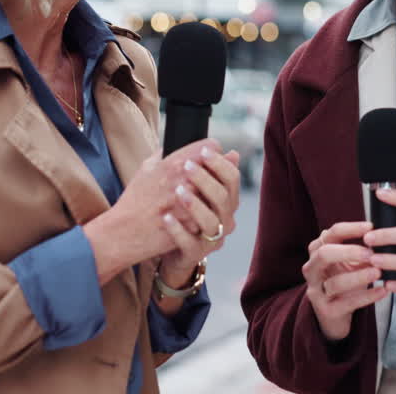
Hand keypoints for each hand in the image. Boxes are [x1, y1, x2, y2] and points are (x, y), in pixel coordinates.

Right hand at [84, 138, 224, 283]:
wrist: (124, 232)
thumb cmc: (135, 200)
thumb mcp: (147, 168)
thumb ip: (168, 153)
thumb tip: (186, 146)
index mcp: (175, 162)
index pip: (212, 146)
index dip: (212, 152)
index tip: (209, 159)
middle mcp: (186, 180)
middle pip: (219, 169)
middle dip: (214, 175)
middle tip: (205, 184)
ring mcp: (192, 203)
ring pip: (219, 193)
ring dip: (212, 197)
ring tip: (200, 203)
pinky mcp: (194, 224)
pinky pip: (211, 215)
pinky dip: (205, 216)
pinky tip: (193, 219)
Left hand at [158, 143, 240, 286]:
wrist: (163, 244)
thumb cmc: (178, 208)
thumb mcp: (184, 183)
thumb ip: (195, 165)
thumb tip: (209, 142)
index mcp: (225, 199)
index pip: (232, 179)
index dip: (220, 163)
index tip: (204, 150)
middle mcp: (224, 219)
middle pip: (225, 198)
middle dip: (207, 180)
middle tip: (187, 166)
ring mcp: (212, 238)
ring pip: (212, 222)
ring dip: (196, 205)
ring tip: (178, 192)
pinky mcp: (195, 254)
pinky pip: (190, 244)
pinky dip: (178, 230)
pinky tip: (166, 217)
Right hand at [302, 222, 388, 340]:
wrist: (334, 314)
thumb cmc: (344, 282)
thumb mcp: (349, 262)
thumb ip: (360, 250)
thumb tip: (382, 238)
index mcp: (317, 252)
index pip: (330, 234)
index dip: (350, 229)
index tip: (370, 226)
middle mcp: (312, 270)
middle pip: (324, 254)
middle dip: (348, 251)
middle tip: (370, 253)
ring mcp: (317, 291)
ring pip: (335, 283)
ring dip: (358, 276)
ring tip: (377, 272)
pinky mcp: (327, 311)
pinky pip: (347, 303)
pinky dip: (367, 296)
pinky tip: (382, 290)